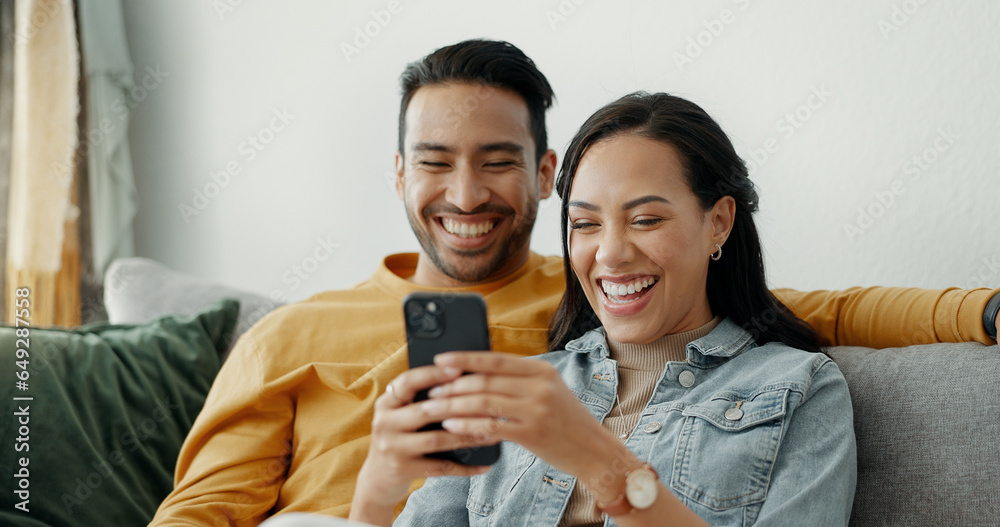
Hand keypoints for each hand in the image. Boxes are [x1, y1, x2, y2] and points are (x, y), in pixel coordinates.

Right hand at [349, 364, 496, 524]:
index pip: (408, 381)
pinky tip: (484, 464)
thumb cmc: (400, 438)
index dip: (433, 374)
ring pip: (437, 439)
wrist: (378, 479)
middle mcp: (385, 422)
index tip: (459, 368)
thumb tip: (463, 379)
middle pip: (425, 410)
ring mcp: (392, 447)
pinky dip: (465, 467)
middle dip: (459, 406)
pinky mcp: (402, 470)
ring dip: (467, 435)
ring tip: (491, 432)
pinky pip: (441, 467)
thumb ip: (420, 399)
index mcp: (386, 403)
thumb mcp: (401, 415)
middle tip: (487, 402)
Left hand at [426, 351, 621, 478]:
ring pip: (483, 402)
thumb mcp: (548, 390)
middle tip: (430, 390)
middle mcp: (539, 386)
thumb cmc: (566, 420)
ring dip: (453, 406)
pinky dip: (467, 425)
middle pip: (485, 381)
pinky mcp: (532, 433)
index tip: (440, 360)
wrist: (594, 450)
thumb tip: (476, 373)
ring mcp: (536, 409)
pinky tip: (451, 426)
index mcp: (541, 370)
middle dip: (452, 385)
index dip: (465, 358)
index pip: (495, 359)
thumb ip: (518, 380)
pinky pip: (490, 426)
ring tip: (433, 408)